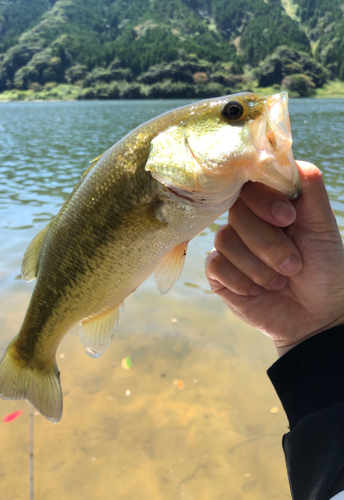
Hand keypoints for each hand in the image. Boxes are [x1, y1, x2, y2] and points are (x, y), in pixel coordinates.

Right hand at [206, 161, 343, 355]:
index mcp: (271, 208)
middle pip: (237, 213)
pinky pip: (215, 264)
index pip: (250, 185)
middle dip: (268, 243)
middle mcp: (248, 223)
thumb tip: (289, 159)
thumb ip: (310, 191)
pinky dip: (240, 280)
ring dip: (258, 266)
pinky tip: (257, 292)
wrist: (316, 318)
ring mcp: (232, 248)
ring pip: (225, 240)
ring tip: (280, 282)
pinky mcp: (220, 274)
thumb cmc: (324, 271)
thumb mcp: (323, 229)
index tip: (288, 218)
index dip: (264, 200)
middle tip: (293, 265)